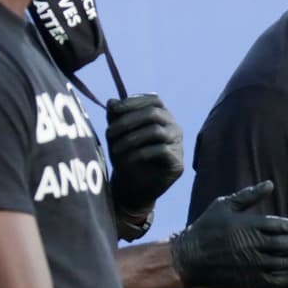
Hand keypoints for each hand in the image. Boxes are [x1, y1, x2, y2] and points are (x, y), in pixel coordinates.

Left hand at [107, 94, 183, 211]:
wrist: (131, 187)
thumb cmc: (125, 156)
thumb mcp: (116, 135)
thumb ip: (115, 117)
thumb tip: (112, 102)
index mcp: (162, 116)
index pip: (154, 100)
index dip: (134, 102)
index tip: (114, 110)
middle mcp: (173, 127)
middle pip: (154, 113)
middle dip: (128, 121)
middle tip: (109, 133)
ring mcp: (178, 144)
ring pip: (156, 131)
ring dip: (131, 139)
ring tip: (114, 150)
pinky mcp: (177, 162)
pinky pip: (161, 150)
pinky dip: (141, 153)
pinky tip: (128, 160)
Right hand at [170, 181, 287, 287]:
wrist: (188, 258)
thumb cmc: (206, 228)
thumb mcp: (225, 205)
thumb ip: (249, 195)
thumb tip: (270, 183)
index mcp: (251, 226)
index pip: (284, 227)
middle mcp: (256, 245)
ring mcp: (254, 264)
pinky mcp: (251, 280)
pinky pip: (279, 279)